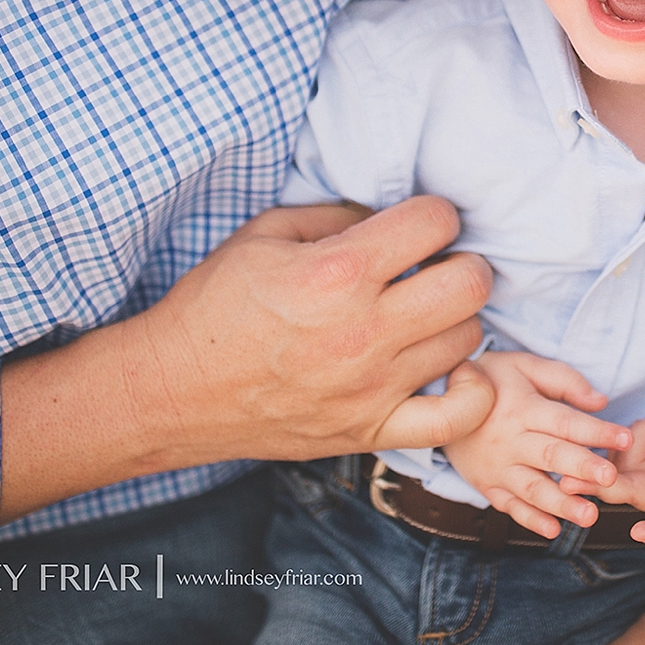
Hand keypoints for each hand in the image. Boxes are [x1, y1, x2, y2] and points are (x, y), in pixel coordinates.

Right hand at [0, 198, 494, 522]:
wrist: (173, 390)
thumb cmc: (214, 306)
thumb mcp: (265, 233)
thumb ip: (337, 215)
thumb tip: (392, 214)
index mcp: (338, 272)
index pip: (434, 223)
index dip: (434, 214)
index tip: (420, 224)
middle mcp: (364, 330)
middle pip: (470, 282)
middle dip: (462, 262)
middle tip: (436, 266)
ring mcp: (373, 386)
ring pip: (468, 337)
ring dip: (455, 318)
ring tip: (426, 314)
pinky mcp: (371, 430)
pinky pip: (457, 416)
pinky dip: (470, 390)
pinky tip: (452, 369)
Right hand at [442, 352, 633, 539]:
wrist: (435, 399)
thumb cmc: (491, 379)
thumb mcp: (523, 365)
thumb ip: (563, 380)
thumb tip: (600, 401)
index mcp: (523, 408)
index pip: (565, 421)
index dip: (596, 429)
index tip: (627, 436)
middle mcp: (509, 440)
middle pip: (550, 456)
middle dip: (582, 468)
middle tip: (611, 479)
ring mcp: (496, 466)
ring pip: (532, 488)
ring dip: (561, 504)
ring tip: (590, 516)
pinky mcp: (486, 484)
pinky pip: (509, 506)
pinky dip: (530, 520)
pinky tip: (553, 530)